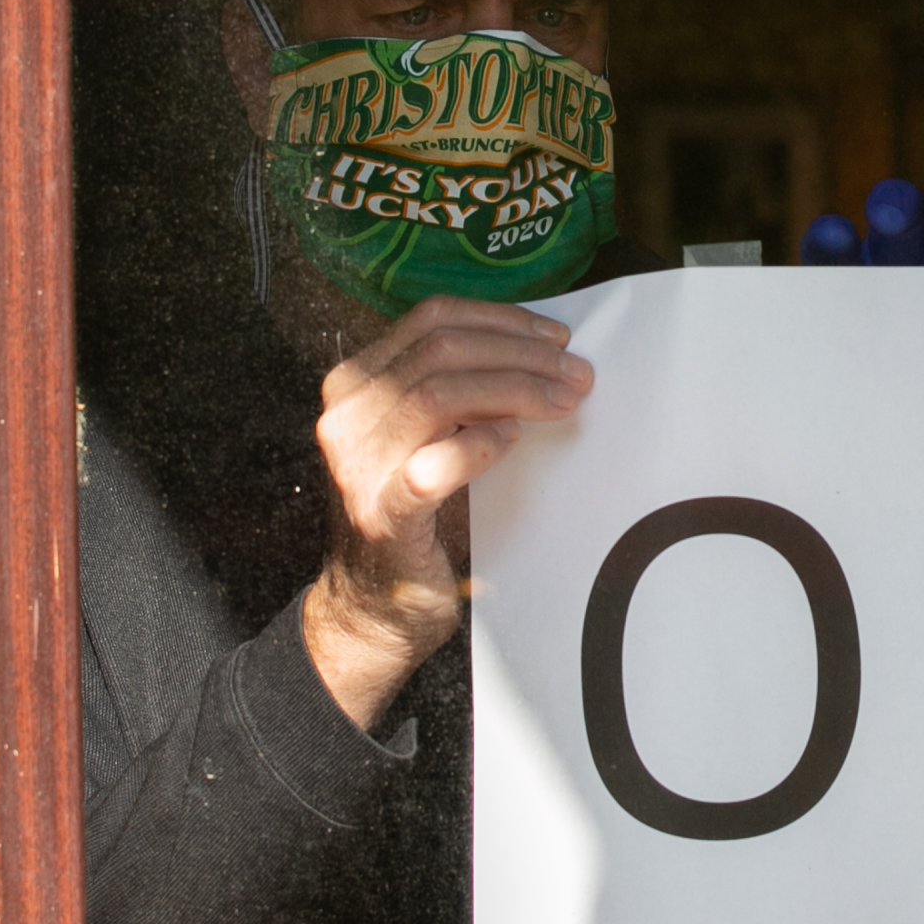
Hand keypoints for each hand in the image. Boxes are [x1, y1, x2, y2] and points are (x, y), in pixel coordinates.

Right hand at [301, 298, 593, 729]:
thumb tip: (541, 349)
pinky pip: (433, 465)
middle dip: (521, 354)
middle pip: (442, 349)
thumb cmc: (415, 510)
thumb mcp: (426, 432)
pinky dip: (480, 444)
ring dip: (515, 390)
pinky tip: (511, 441)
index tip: (555, 337)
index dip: (502, 319)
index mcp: (356, 382)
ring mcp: (357, 466)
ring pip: (438, 394)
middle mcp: (347, 416)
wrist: (374, 605)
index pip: (431, 319)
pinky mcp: (381, 514)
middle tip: (576, 374)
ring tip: (562, 403)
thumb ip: (459, 387)